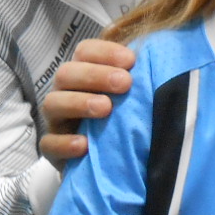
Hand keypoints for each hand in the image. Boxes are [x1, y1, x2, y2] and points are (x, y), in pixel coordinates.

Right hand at [39, 39, 134, 165]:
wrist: (103, 162)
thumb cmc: (118, 121)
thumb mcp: (128, 98)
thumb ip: (137, 82)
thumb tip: (165, 66)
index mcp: (82, 74)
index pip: (84, 52)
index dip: (105, 52)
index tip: (131, 61)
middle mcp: (64, 92)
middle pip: (66, 74)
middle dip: (95, 75)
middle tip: (124, 83)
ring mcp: (55, 121)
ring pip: (53, 103)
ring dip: (79, 103)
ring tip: (105, 108)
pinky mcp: (51, 150)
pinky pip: (49, 144)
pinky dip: (65, 143)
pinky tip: (85, 144)